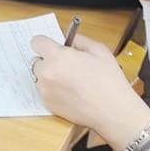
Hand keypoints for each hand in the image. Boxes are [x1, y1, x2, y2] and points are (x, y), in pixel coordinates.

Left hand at [29, 32, 148, 145]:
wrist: (113, 111)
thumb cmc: (109, 82)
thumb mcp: (99, 50)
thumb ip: (80, 40)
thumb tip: (71, 39)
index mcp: (57, 57)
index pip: (36, 42)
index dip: (46, 43)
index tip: (52, 46)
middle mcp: (47, 73)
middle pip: (37, 61)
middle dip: (49, 61)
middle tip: (67, 66)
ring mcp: (45, 91)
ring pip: (41, 78)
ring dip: (51, 77)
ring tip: (72, 82)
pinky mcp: (48, 104)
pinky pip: (45, 92)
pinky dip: (54, 91)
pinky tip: (72, 93)